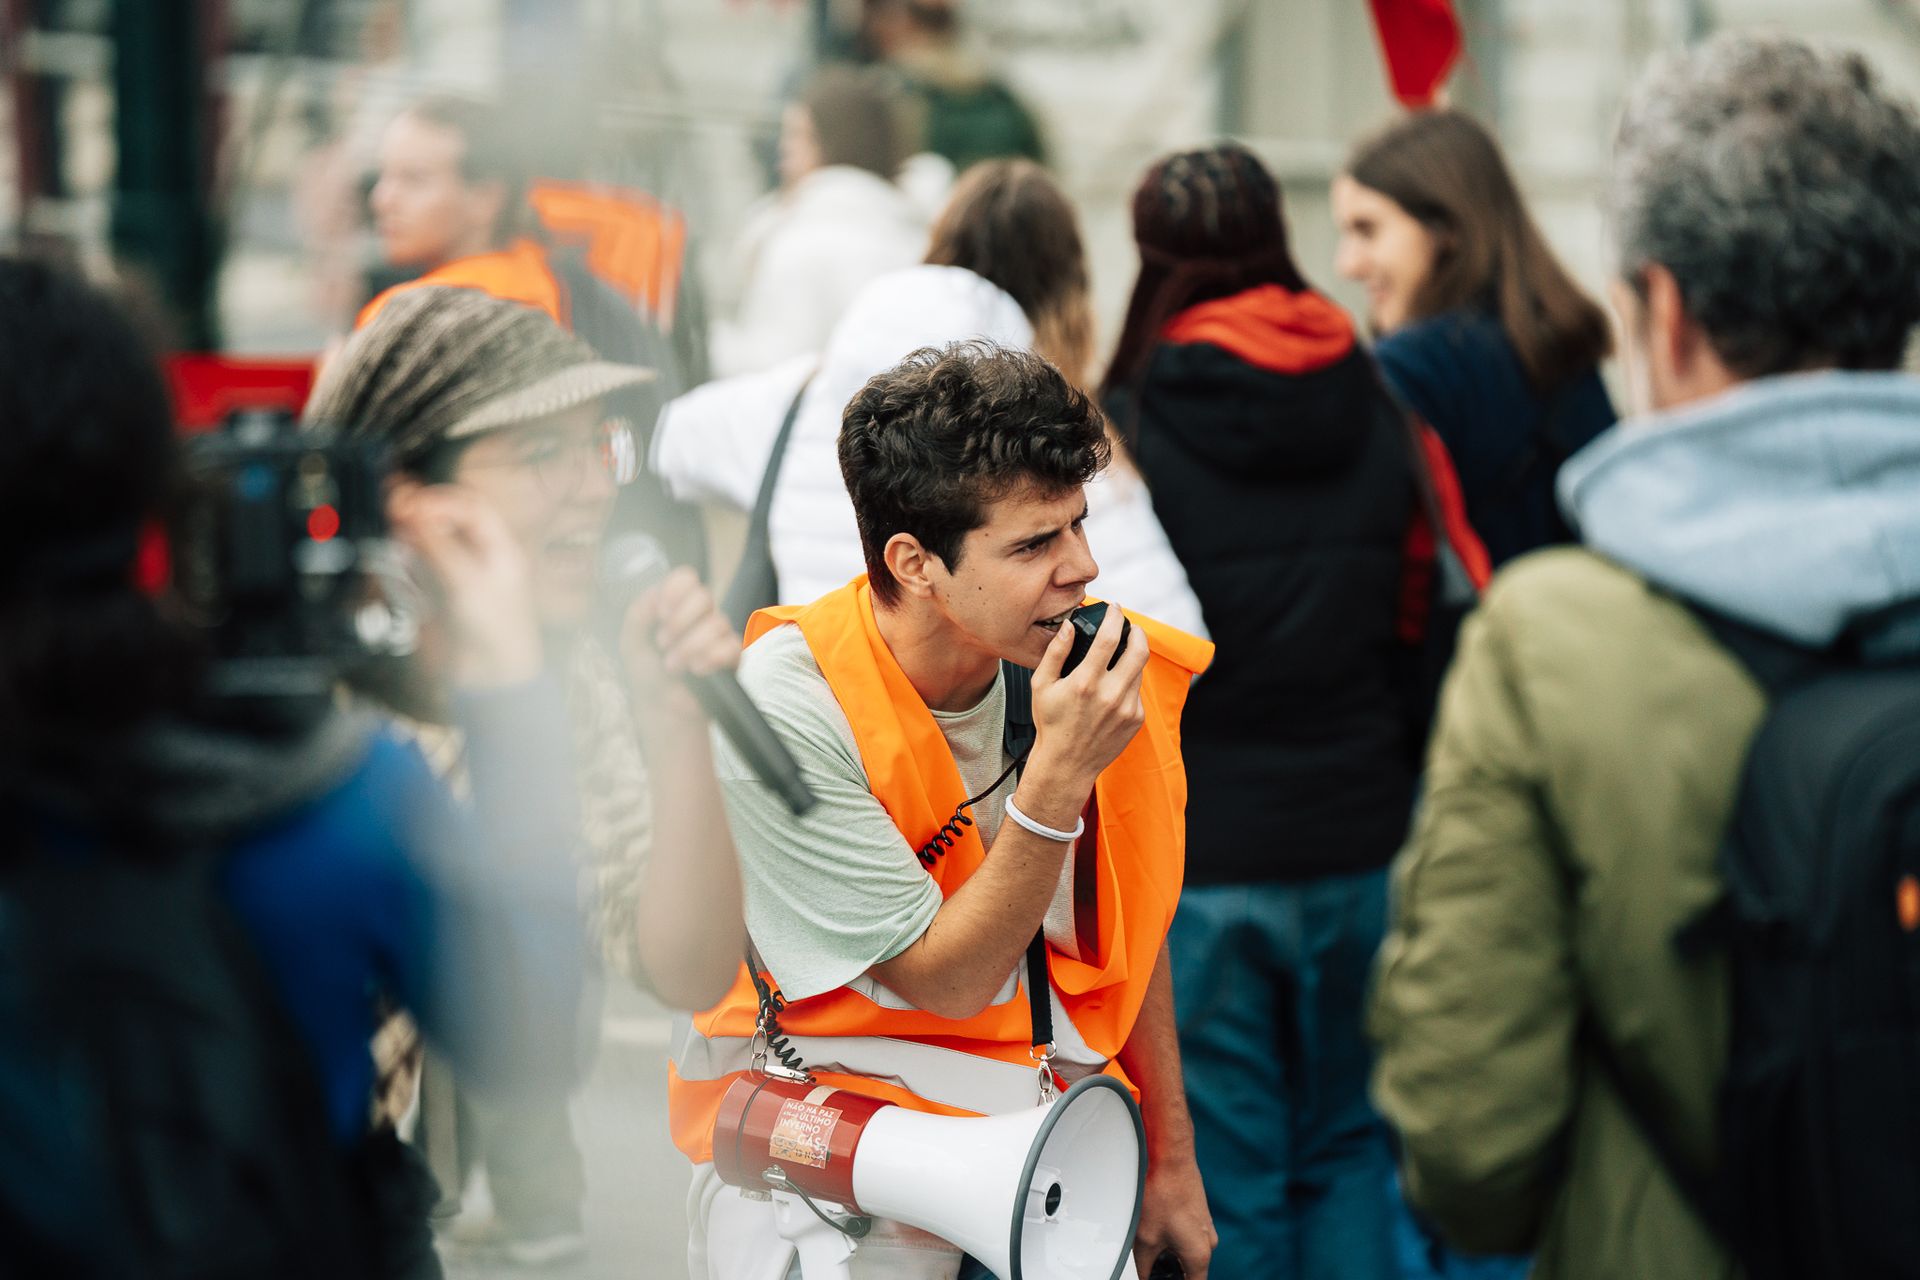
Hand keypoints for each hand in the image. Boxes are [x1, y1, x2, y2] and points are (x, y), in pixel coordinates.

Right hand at [386, 481, 541, 688]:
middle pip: (444, 520)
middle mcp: (476, 558)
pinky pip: (411, 567)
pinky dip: (396, 555)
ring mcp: (452, 577)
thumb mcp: (466, 583)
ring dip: (403, 528)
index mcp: (498, 549)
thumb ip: (438, 546)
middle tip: (388, 503)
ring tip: (381, 517)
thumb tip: (411, 511)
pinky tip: (382, 547)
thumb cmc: (492, 632)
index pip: (469, 508)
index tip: (411, 504)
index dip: (439, 500)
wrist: (487, 683)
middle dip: (417, 508)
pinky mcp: (432, 598)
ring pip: (424, 541)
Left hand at [619, 566, 739, 731]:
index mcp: (676, 605)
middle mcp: (701, 616)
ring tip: (673, 666)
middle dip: (679, 622)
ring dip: (689, 647)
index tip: (660, 614)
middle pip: (704, 596)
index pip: (686, 578)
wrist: (661, 707)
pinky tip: (697, 671)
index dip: (675, 590)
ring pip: (717, 623)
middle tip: (663, 643)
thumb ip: (638, 613)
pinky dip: (711, 658)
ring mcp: (719, 635)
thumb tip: (655, 593)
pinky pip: (732, 646)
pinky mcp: (733, 657)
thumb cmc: (648, 673)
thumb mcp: (631, 642)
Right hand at [1018, 604, 1150, 826]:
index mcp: (1086, 682)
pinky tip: (1112, 688)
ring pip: (1140, 670)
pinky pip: (1137, 691)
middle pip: (1139, 650)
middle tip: (1129, 627)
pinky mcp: (1136, 719)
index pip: (1110, 638)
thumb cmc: (1051, 724)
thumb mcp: (1042, 685)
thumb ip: (1056, 652)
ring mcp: (1127, 708)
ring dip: (1133, 657)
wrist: (1067, 764)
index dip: (1115, 617)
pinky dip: (1128, 682)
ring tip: (1119, 656)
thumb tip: (1070, 626)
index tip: (1114, 608)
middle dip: (1137, 632)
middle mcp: (1111, 694)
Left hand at [1133, 1154, 1215, 1279]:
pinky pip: (1186, 1233)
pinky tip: (1154, 1224)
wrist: (1170, 1158)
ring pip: (1186, 1250)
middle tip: (1149, 1265)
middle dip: (1169, 1270)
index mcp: (1199, 1255)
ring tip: (1148, 1240)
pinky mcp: (1198, 1213)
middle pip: (1189, 1270)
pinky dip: (1172, 1235)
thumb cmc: (1161, 1193)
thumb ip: (1144, 1266)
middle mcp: (1208, 1242)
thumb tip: (1143, 1276)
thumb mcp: (1145, 1239)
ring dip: (1169, 1252)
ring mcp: (1205, 1226)